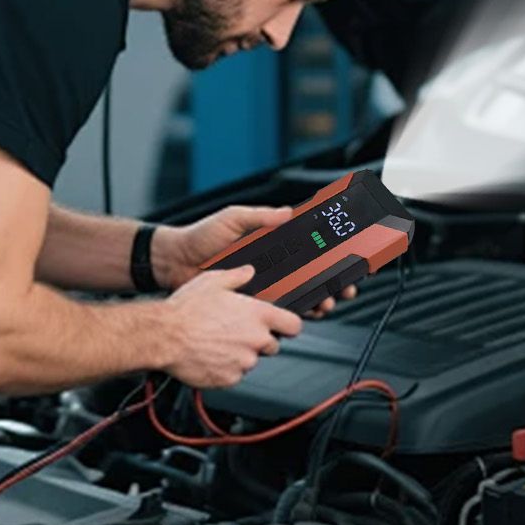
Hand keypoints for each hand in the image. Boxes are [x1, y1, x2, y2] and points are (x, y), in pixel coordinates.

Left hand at [153, 204, 360, 317]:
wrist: (174, 262)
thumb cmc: (201, 237)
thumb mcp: (233, 218)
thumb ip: (260, 216)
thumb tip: (287, 212)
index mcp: (271, 241)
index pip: (309, 246)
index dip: (331, 251)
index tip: (349, 254)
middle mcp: (273, 263)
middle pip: (313, 273)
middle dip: (335, 280)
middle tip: (346, 284)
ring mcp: (265, 284)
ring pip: (302, 293)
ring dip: (321, 298)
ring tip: (329, 300)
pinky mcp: (254, 303)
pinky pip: (280, 309)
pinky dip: (298, 312)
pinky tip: (308, 312)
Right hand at [156, 266, 302, 388]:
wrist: (164, 337)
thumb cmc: (187, 309)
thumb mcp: (213, 281)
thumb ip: (237, 276)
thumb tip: (249, 271)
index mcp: (257, 315)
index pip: (294, 326)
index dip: (288, 325)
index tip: (282, 326)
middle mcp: (255, 339)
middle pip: (272, 345)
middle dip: (259, 340)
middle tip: (236, 331)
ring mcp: (243, 362)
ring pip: (250, 360)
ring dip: (240, 354)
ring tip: (217, 342)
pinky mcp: (229, 379)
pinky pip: (234, 374)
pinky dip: (225, 368)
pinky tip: (209, 355)